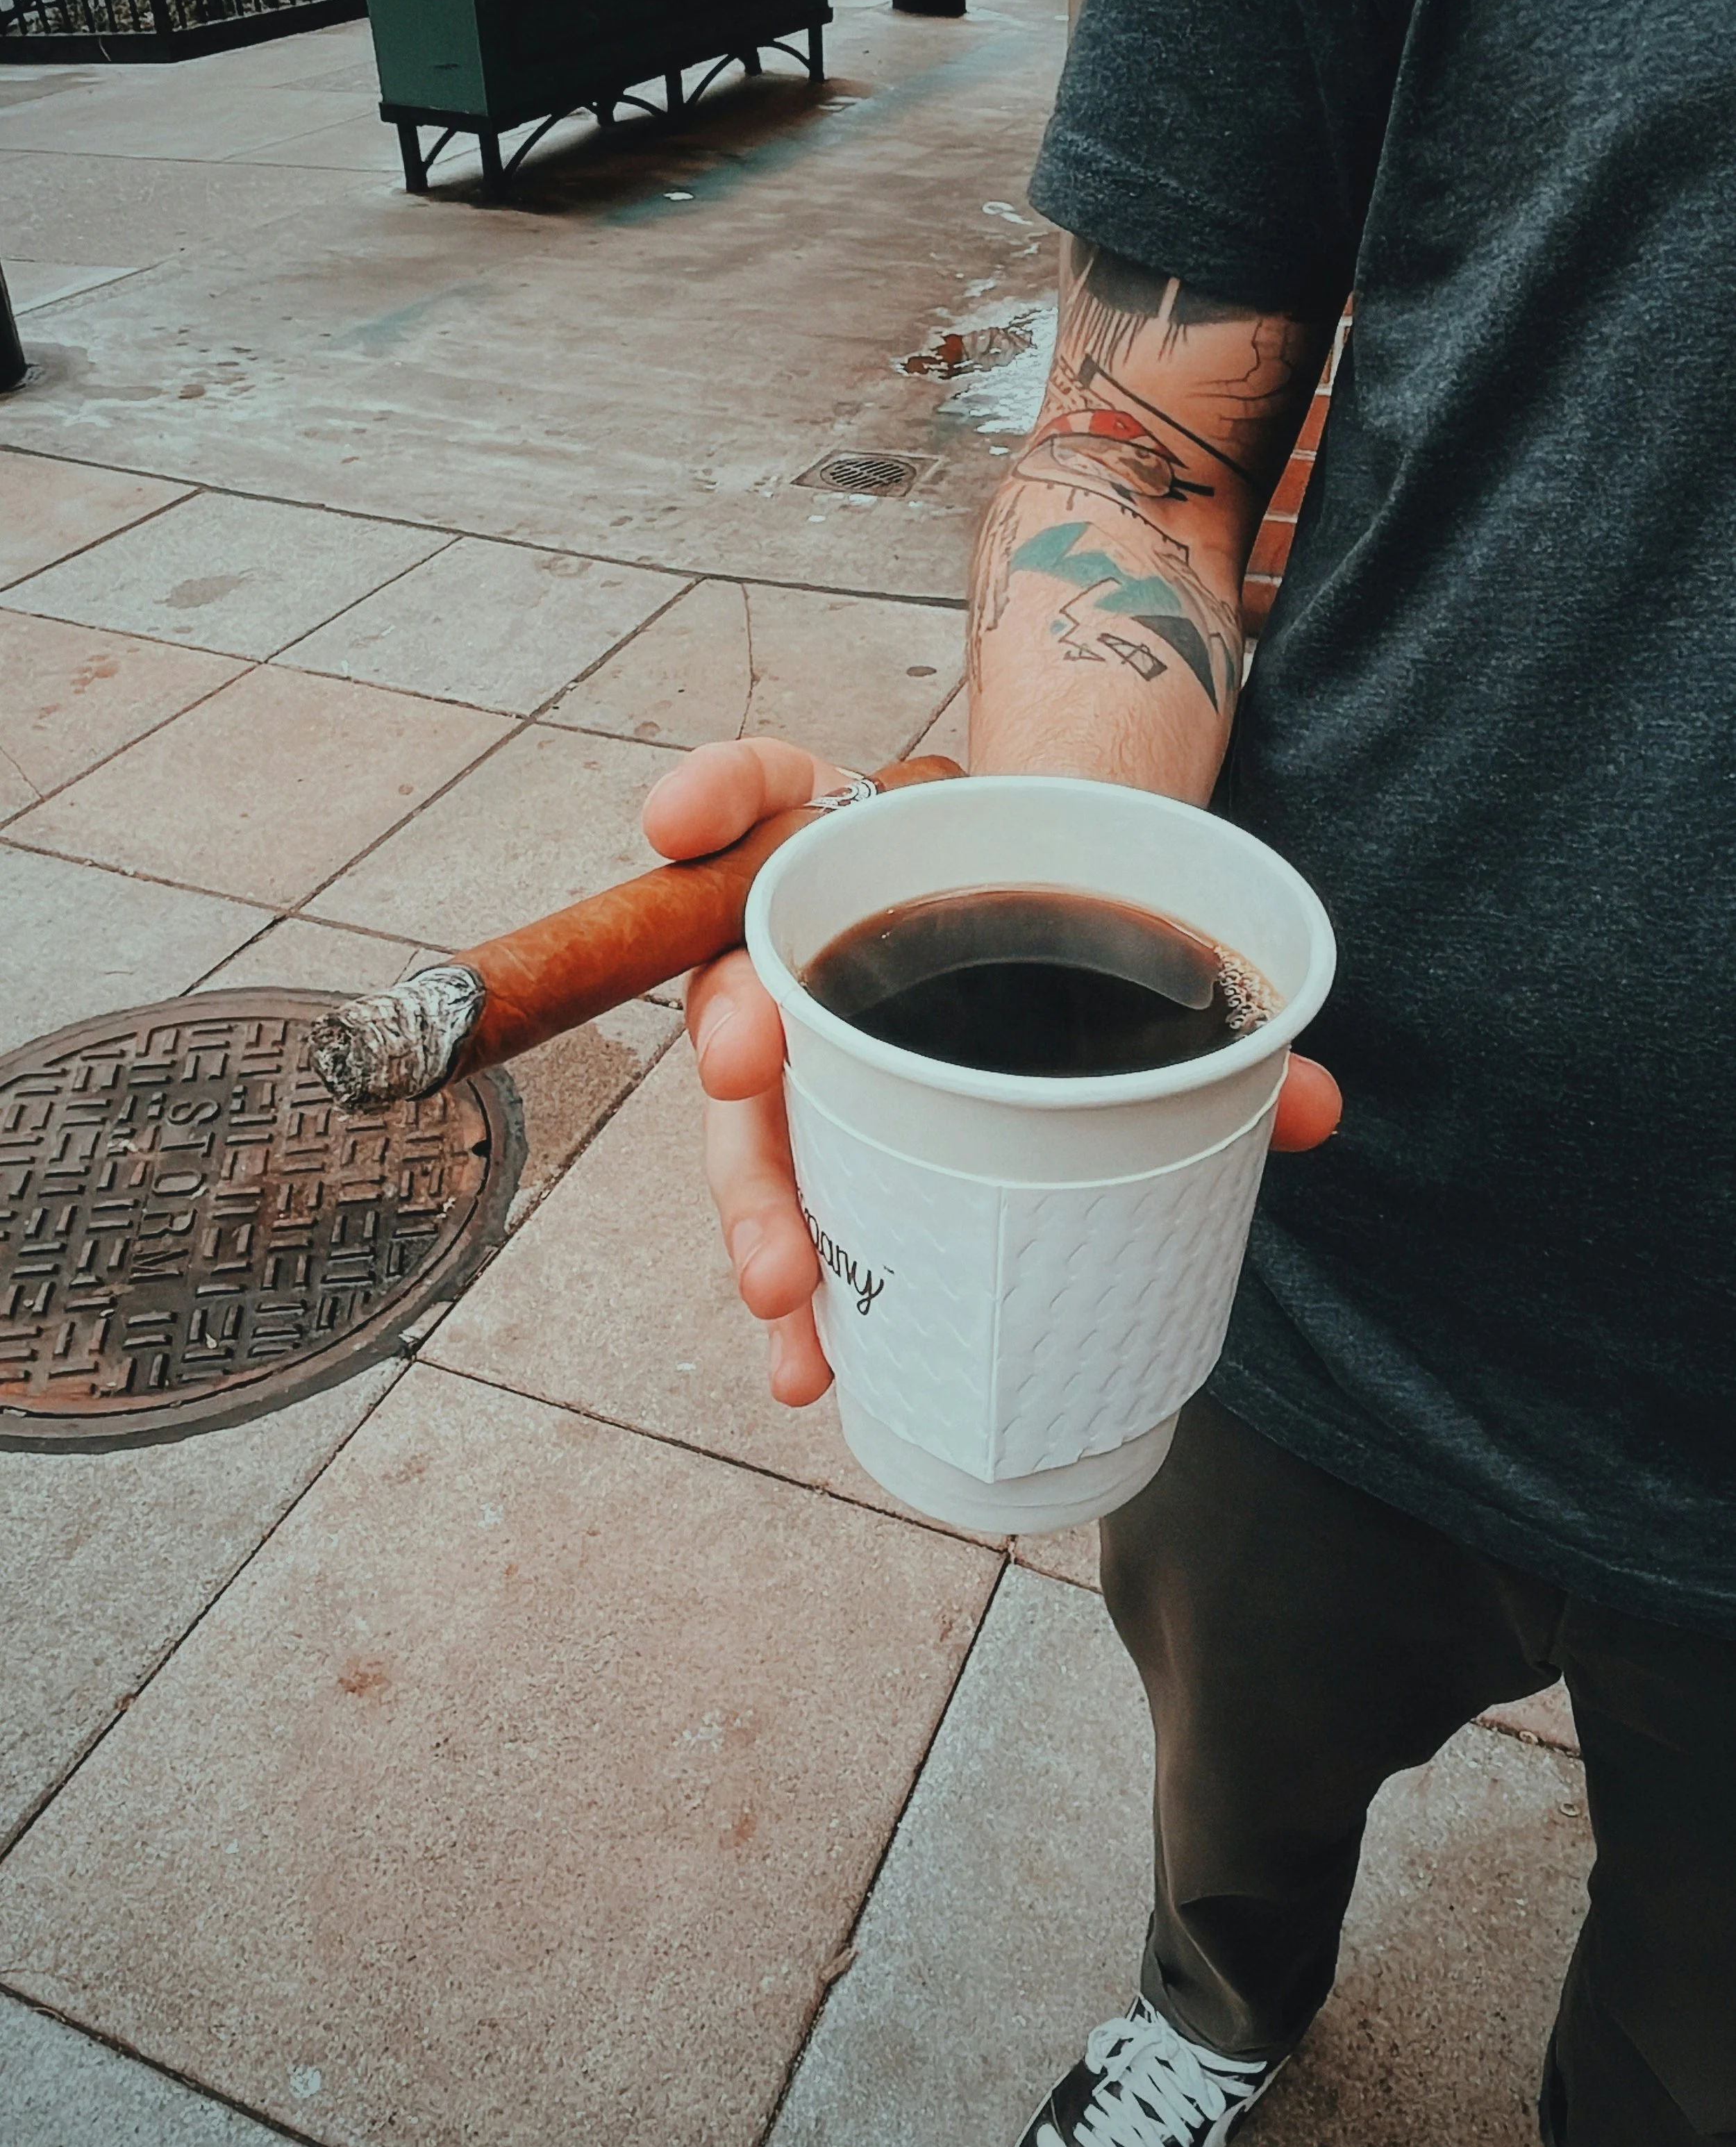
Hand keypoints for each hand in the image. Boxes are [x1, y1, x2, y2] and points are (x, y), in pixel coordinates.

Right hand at [642, 738, 1342, 1409]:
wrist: (1070, 927)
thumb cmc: (1073, 907)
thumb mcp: (1136, 916)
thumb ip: (1218, 998)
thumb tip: (1314, 1107)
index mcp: (868, 846)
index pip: (772, 786)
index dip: (719, 794)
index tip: (678, 824)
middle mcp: (810, 942)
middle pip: (739, 992)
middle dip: (739, 1076)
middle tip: (768, 1135)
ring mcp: (806, 1040)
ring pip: (752, 1118)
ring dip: (757, 1211)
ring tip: (785, 1302)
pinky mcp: (824, 1125)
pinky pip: (795, 1196)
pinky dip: (802, 1278)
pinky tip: (814, 1360)